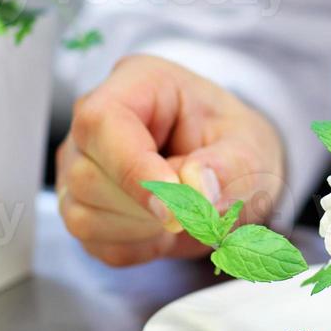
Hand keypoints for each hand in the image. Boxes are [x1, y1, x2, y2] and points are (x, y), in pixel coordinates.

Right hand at [57, 54, 285, 266]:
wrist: (228, 176)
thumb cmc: (233, 146)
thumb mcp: (251, 148)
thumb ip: (229, 165)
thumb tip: (196, 186)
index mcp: (137, 82)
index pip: (103, 121)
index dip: (133, 169)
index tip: (174, 210)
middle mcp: (95, 121)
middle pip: (87, 175)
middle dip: (146, 207)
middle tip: (197, 207)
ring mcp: (78, 165)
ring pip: (83, 216)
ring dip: (143, 230)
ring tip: (182, 213)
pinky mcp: (79, 207)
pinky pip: (95, 245)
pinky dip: (138, 248)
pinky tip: (163, 229)